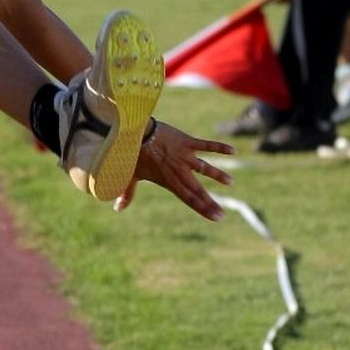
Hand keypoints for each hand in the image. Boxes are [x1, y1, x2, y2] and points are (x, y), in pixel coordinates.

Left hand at [114, 120, 233, 221]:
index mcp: (168, 180)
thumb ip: (127, 193)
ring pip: (205, 168)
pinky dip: (219, 148)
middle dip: (211, 202)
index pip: (189, 198)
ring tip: (230, 182)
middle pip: (198, 189)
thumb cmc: (131, 154)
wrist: (133, 132)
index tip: (217, 217)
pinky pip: (206, 145)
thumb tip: (117, 208)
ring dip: (218, 175)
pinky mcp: (186, 141)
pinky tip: (233, 151)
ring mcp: (184, 156)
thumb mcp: (130, 175)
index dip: (203, 209)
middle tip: (223, 213)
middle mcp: (179, 170)